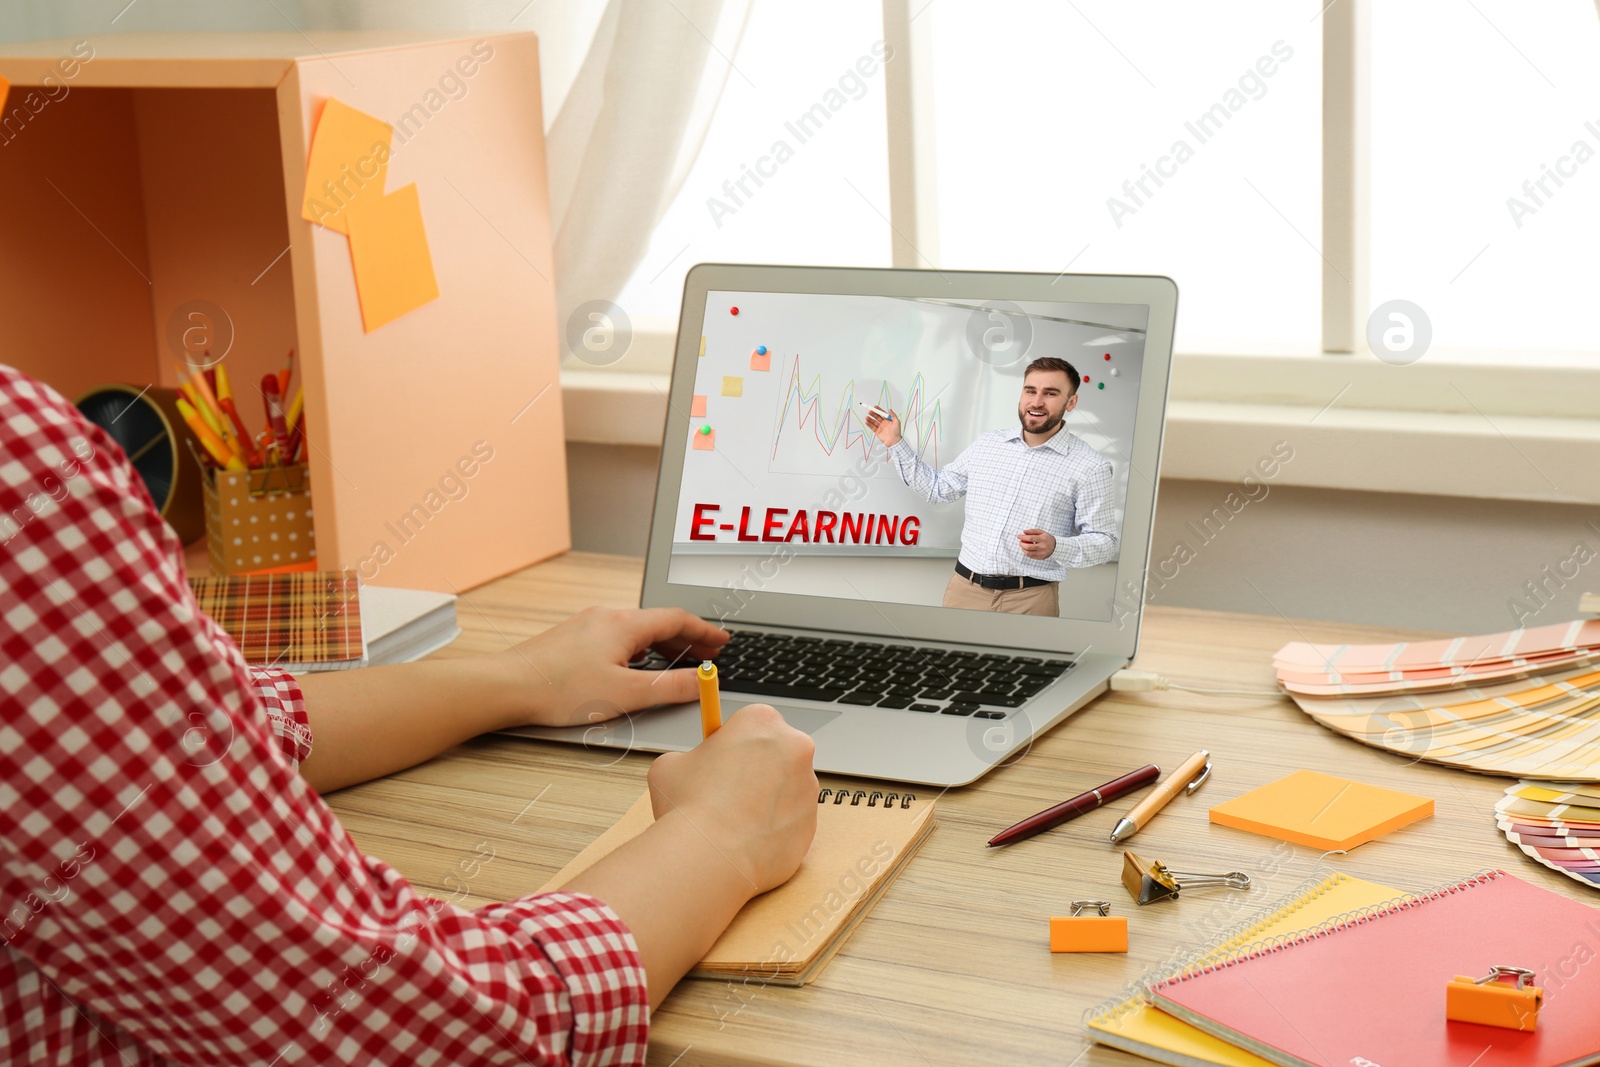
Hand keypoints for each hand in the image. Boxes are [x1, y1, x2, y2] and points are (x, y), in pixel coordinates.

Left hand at [497, 607, 727, 727]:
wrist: (507, 686)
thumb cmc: (560, 689)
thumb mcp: (626, 693)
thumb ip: (670, 688)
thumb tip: (701, 683)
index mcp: (625, 624)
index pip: (677, 619)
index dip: (705, 631)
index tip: (722, 641)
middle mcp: (607, 616)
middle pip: (658, 622)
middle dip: (687, 638)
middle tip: (707, 654)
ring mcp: (587, 625)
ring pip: (636, 630)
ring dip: (662, 644)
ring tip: (678, 661)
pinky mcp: (572, 639)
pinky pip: (617, 637)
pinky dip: (638, 648)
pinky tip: (636, 666)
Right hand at [647, 705, 817, 894]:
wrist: (710, 858)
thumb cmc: (689, 807)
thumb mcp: (671, 765)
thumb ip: (692, 758)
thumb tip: (695, 768)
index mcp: (762, 721)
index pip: (751, 723)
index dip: (732, 743)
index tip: (721, 759)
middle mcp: (794, 747)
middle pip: (776, 751)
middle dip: (756, 768)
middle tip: (725, 792)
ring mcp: (808, 787)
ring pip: (786, 788)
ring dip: (766, 799)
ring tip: (732, 821)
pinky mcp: (811, 823)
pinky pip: (790, 821)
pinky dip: (773, 829)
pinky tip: (746, 840)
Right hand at [863, 406, 902, 446]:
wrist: (894, 441)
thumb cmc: (897, 432)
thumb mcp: (897, 422)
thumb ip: (893, 415)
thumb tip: (889, 409)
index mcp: (888, 420)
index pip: (882, 414)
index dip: (879, 410)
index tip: (875, 407)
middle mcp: (884, 423)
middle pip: (877, 417)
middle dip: (873, 414)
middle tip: (870, 411)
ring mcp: (880, 427)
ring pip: (874, 422)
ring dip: (870, 419)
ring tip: (867, 417)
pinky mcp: (877, 432)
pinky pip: (872, 427)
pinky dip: (869, 424)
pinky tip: (867, 422)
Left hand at [1017, 528, 1055, 559]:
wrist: (1055, 547)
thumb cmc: (1046, 538)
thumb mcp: (1041, 532)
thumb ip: (1032, 531)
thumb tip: (1024, 531)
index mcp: (1043, 539)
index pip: (1030, 538)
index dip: (1023, 537)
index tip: (1018, 536)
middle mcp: (1043, 547)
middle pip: (1028, 547)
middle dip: (1022, 544)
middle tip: (1020, 542)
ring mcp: (1042, 553)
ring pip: (1028, 553)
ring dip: (1023, 549)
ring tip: (1023, 546)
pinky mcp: (1040, 558)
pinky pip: (1030, 556)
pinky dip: (1026, 553)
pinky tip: (1026, 549)